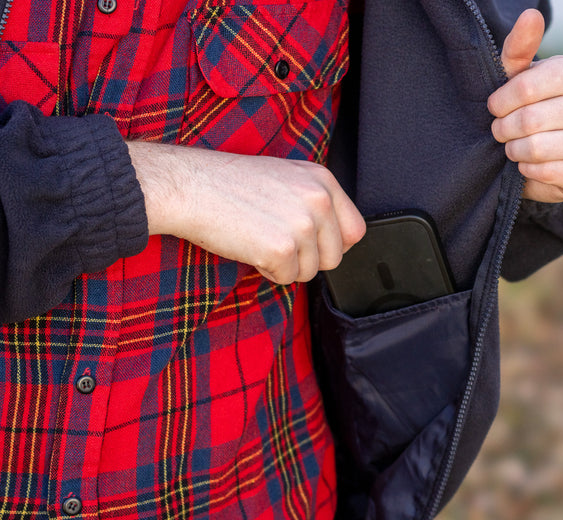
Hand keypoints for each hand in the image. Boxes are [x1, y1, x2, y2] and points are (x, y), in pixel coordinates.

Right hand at [127, 142, 365, 283]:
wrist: (188, 186)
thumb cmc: (229, 183)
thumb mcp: (285, 178)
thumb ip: (315, 203)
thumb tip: (337, 238)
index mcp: (322, 180)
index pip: (355, 230)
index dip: (333, 245)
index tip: (312, 245)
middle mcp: (318, 200)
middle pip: (334, 257)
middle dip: (307, 260)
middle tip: (276, 242)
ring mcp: (301, 225)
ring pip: (310, 272)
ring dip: (285, 266)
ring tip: (258, 239)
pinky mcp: (281, 249)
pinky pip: (285, 279)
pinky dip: (266, 271)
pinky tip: (248, 246)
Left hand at [487, 9, 562, 202]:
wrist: (546, 156)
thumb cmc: (529, 110)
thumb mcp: (518, 79)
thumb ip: (517, 50)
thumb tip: (530, 14)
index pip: (526, 87)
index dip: (501, 103)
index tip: (495, 108)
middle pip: (529, 120)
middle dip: (503, 130)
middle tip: (501, 132)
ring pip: (536, 148)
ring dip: (513, 151)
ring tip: (514, 148)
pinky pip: (545, 172)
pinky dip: (527, 171)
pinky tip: (529, 165)